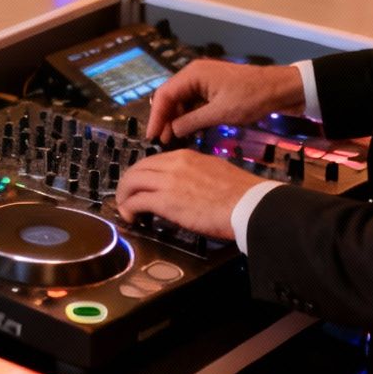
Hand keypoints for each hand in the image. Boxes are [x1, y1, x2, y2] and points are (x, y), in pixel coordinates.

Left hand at [112, 150, 262, 239]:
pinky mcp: (165, 201)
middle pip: (138, 168)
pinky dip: (128, 208)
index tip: (142, 186)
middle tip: (127, 197)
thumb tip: (188, 186)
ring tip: (125, 208)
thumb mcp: (214, 171)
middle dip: (128, 183)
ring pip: (132, 181)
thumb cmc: (240, 193)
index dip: (143, 174)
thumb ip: (196, 174)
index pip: (154, 160)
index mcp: (186, 156)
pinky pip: (136, 201)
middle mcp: (174, 164)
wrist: (248, 204)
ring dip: (124, 195)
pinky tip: (130, 217)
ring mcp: (168, 181)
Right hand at [144, 61, 304, 142]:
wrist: (280, 89)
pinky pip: (194, 102)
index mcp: (193, 74)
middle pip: (170, 97)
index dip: (156, 117)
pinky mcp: (213, 89)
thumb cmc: (251, 98)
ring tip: (174, 140)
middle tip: (161, 141)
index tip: (151, 136)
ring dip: (177, 119)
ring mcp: (204, 81)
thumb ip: (191, 122)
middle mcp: (195, 74)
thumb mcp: (219, 113)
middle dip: (165, 119)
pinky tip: (191, 132)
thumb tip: (171, 131)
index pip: (164, 95)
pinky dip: (190, 116)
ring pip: (182, 101)